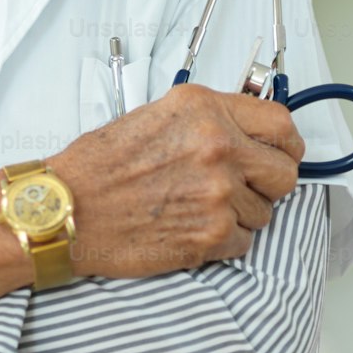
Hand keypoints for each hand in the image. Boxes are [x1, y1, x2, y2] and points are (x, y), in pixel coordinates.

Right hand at [49, 83, 304, 278]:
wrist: (66, 209)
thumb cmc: (98, 166)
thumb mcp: (155, 116)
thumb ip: (207, 120)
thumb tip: (246, 132)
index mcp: (203, 109)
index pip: (281, 124)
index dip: (286, 144)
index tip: (280, 153)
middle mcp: (217, 146)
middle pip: (284, 173)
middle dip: (268, 184)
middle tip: (243, 187)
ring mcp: (218, 192)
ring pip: (263, 213)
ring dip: (239, 215)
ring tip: (195, 208)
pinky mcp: (212, 234)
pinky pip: (244, 243)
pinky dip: (222, 241)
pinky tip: (189, 228)